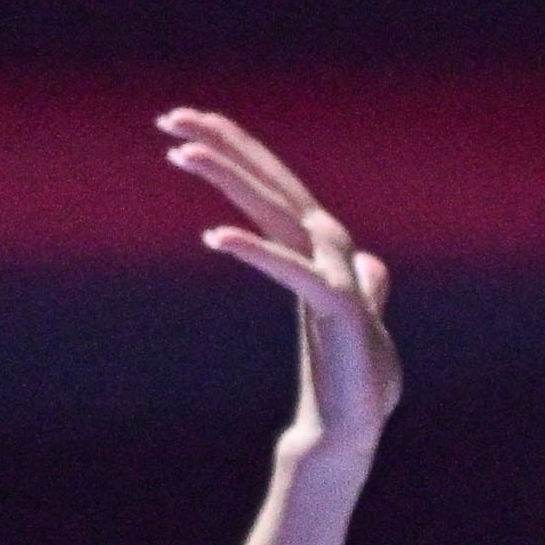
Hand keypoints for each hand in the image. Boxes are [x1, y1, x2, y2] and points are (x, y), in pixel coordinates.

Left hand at [165, 107, 399, 468]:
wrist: (353, 429)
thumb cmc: (351, 378)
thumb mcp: (353, 321)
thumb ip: (363, 289)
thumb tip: (371, 266)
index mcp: (319, 248)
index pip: (273, 184)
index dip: (235, 148)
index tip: (187, 123)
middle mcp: (327, 250)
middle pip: (270, 182)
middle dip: (224, 145)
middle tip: (173, 115)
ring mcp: (333, 276)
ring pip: (277, 211)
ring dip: (230, 177)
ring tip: (180, 151)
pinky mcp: (336, 308)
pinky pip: (290, 272)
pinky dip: (256, 251)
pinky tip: (215, 235)